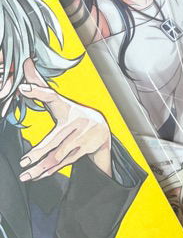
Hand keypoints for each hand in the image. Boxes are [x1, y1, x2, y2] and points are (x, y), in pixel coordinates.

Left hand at [17, 59, 111, 180]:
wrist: (102, 130)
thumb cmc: (73, 115)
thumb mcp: (59, 101)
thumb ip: (39, 86)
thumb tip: (25, 62)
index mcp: (67, 107)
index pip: (51, 96)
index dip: (38, 91)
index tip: (23, 88)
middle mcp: (78, 121)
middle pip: (56, 138)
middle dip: (40, 151)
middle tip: (25, 161)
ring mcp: (85, 136)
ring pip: (60, 154)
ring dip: (42, 167)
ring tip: (26, 175)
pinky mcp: (88, 148)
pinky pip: (66, 162)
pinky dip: (51, 170)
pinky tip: (39, 175)